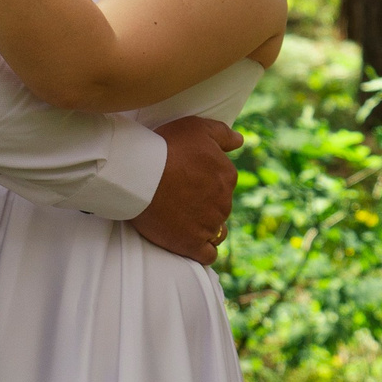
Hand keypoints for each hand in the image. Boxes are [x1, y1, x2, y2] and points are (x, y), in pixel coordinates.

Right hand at [129, 116, 242, 264]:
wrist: (140, 173)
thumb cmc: (166, 146)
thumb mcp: (197, 127)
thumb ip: (223, 134)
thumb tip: (241, 141)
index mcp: (227, 176)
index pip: (224, 183)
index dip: (206, 181)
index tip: (187, 179)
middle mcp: (224, 202)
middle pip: (220, 207)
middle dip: (205, 204)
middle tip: (179, 196)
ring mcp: (209, 225)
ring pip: (215, 230)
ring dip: (204, 226)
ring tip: (183, 219)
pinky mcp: (193, 244)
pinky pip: (208, 254)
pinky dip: (202, 250)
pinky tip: (191, 242)